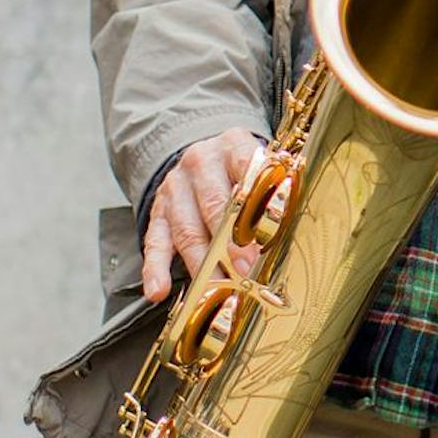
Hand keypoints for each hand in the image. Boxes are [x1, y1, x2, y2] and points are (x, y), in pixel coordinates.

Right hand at [141, 128, 266, 302]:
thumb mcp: (262, 165)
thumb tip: (282, 234)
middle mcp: (200, 163)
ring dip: (202, 264)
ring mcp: (175, 188)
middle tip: (244, 271)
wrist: (206, 153)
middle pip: (214, 205)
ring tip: (216, 288)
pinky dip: (155, 269)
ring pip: (187, 229)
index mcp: (233, 146)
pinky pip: (155, 242)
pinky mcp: (158, 212)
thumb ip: (272, 192)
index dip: (254, 205)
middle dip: (229, 243)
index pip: (246, 170)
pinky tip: (158, 291)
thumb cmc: (243, 169)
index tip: (263, 237)